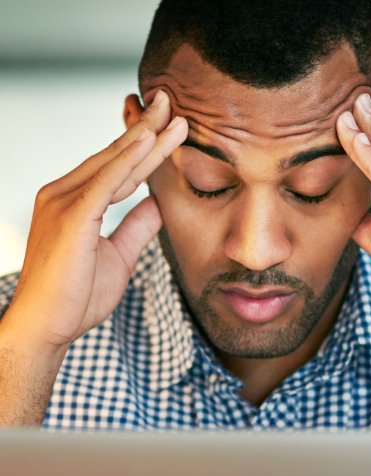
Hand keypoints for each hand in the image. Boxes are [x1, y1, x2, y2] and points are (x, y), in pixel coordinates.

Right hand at [2, 90, 187, 348]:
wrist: (47, 328)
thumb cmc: (77, 295)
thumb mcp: (119, 255)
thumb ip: (136, 227)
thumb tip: (157, 204)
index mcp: (77, 202)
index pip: (119, 168)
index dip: (145, 147)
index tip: (169, 128)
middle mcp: (65, 193)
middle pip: (116, 156)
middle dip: (147, 129)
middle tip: (170, 101)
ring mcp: (64, 201)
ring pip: (113, 163)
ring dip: (145, 137)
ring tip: (171, 112)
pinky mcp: (70, 217)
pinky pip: (104, 183)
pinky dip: (127, 161)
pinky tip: (148, 140)